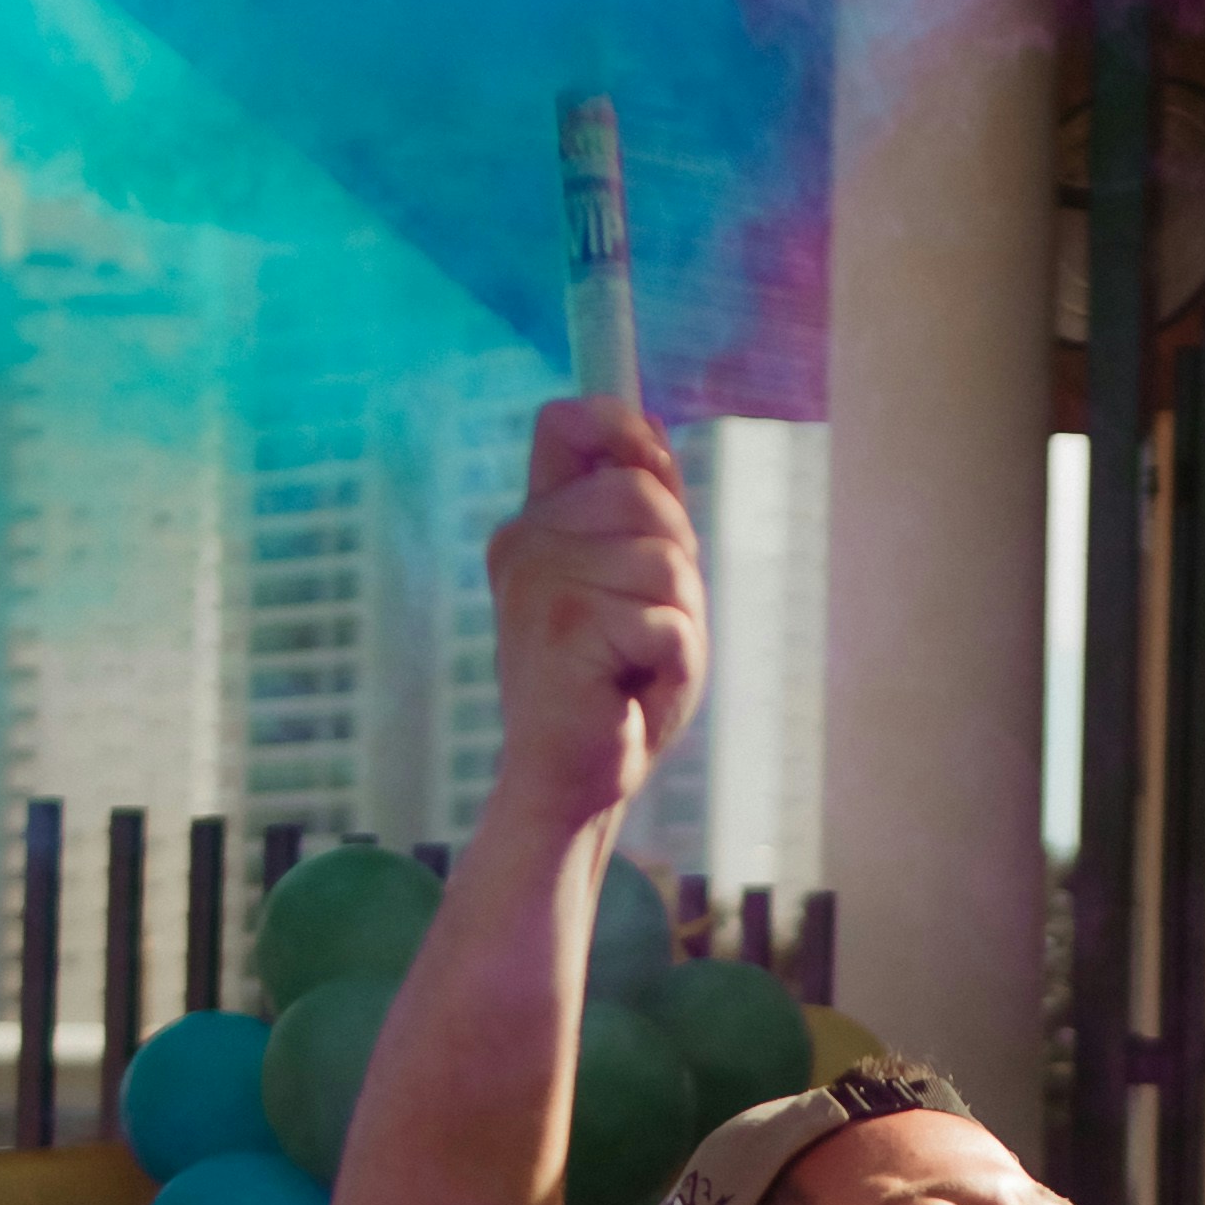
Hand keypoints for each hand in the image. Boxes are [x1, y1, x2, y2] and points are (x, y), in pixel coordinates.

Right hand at [486, 400, 705, 831]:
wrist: (571, 781)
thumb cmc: (611, 687)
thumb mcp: (635, 585)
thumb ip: (638, 510)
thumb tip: (648, 424)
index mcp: (536, 524)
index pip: (568, 423)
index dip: (621, 430)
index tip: (652, 475)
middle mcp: (525, 540)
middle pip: (644, 492)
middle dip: (678, 563)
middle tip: (647, 628)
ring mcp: (538, 580)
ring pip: (665, 560)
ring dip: (679, 623)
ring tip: (637, 666)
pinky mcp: (563, 626)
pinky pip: (667, 623)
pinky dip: (673, 667)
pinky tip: (629, 694)